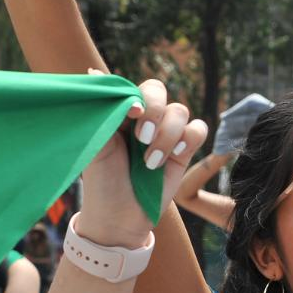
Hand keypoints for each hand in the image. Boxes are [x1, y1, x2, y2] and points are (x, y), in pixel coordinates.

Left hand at [77, 74, 208, 248]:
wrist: (120, 218)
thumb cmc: (102, 182)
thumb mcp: (96, 148)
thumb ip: (102, 114)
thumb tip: (94, 74)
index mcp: (121, 113)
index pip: (134, 87)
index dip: (138, 97)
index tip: (132, 115)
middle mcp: (144, 118)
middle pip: (159, 90)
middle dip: (154, 110)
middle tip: (141, 137)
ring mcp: (165, 133)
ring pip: (180, 111)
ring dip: (167, 135)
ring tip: (150, 163)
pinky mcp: (184, 150)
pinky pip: (198, 129)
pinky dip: (187, 140)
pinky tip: (172, 158)